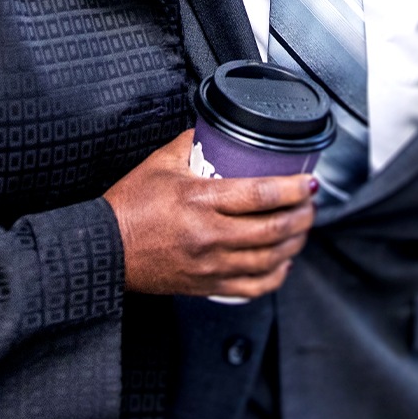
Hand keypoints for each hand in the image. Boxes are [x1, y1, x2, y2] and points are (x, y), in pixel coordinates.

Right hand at [104, 130, 317, 297]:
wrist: (106, 248)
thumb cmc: (130, 205)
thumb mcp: (161, 162)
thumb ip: (193, 143)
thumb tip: (217, 131)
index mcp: (200, 200)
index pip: (259, 195)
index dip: (291, 188)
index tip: (308, 181)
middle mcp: (210, 235)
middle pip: (272, 229)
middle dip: (302, 215)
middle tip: (311, 201)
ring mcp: (211, 265)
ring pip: (269, 260)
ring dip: (295, 243)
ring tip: (302, 227)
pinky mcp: (207, 285)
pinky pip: (253, 287)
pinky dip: (275, 276)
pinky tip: (283, 262)